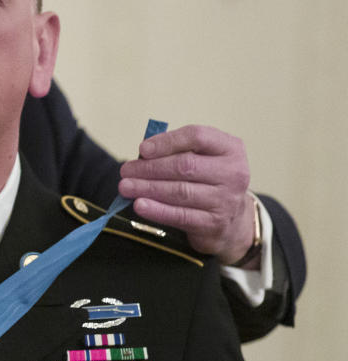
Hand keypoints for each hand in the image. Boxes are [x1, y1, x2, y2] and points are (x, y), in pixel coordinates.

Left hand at [118, 125, 256, 265]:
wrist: (231, 220)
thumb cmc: (207, 181)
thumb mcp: (201, 159)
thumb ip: (177, 151)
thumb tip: (143, 153)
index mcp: (230, 148)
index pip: (197, 137)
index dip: (167, 142)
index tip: (142, 149)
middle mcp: (233, 173)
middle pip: (185, 166)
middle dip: (150, 168)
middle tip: (126, 171)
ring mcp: (226, 200)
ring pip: (180, 191)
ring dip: (148, 188)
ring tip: (126, 187)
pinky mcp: (214, 223)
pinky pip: (180, 215)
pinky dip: (157, 210)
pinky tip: (139, 204)